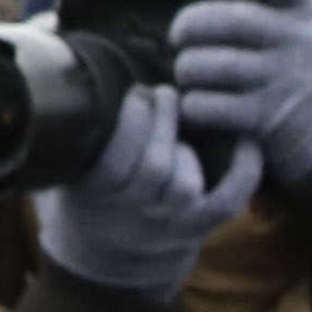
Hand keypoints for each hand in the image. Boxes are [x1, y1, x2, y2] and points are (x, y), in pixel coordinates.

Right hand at [34, 84, 263, 302]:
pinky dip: (244, 172)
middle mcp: (132, 215)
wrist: (109, 258)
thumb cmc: (87, 194)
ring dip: (186, 149)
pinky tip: (246, 141)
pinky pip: (227, 200)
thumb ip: (70, 124)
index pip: (117, 159)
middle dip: (162, 122)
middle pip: (155, 166)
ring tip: (180, 123)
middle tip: (164, 91)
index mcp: (94, 197)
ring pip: (186, 184)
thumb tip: (67, 53)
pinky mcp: (198, 228)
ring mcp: (168, 225)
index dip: (133, 120)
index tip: (138, 90)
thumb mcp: (66, 166)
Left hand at [173, 0, 311, 189]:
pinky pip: (210, 105)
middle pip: (231, 20)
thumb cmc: (307, 75)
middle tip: (178, 36)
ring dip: (187, 68)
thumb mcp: (307, 32)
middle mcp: (306, 44)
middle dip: (190, 25)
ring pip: (213, 64)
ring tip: (186, 71)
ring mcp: (289, 83)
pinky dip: (192, 103)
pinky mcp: (271, 121)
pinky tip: (193, 103)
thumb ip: (272, 1)